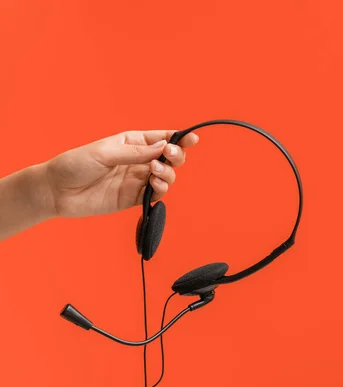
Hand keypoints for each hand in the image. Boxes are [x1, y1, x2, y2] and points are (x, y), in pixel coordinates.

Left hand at [44, 130, 198, 217]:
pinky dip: (160, 190)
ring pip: (166, 176)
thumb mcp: (105, 152)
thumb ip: (135, 152)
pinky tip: (153, 186)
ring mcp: (137, 180)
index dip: (179, 139)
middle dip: (176, 156)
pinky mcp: (133, 198)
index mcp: (132, 142)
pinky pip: (155, 194)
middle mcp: (138, 160)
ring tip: (154, 172)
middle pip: (170, 157)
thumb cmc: (75, 164)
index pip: (161, 138)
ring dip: (167, 173)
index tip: (192, 139)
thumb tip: (163, 148)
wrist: (56, 191)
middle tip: (169, 155)